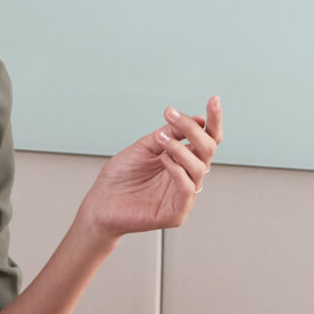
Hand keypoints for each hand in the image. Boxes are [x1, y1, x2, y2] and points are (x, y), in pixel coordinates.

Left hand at [77, 98, 222, 238]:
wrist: (99, 204)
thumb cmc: (120, 177)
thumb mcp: (145, 147)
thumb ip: (169, 134)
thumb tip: (197, 119)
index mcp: (182, 160)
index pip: (206, 140)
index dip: (213, 120)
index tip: (214, 99)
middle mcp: (187, 176)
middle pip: (208, 150)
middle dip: (194, 130)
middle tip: (172, 116)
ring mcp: (183, 196)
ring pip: (199, 168)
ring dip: (180, 149)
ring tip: (161, 139)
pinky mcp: (176, 213)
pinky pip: (187, 189)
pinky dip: (178, 170)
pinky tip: (164, 160)